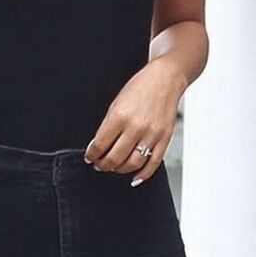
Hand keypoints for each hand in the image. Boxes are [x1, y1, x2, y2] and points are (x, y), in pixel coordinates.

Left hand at [83, 57, 185, 182]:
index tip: (89, 157)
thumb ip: (108, 125)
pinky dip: (142, 175)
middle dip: (102, 165)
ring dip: (119, 170)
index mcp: (120, 116)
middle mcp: (136, 127)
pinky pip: (153, 163)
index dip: (91, 155)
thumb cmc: (140, 87)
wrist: (166, 78)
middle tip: (99, 165)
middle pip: (114, 158)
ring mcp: (152, 134)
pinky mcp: (164, 139)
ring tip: (113, 168)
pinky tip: (134, 178)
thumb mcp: (116, 103)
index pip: (100, 145)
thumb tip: (98, 146)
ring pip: (132, 164)